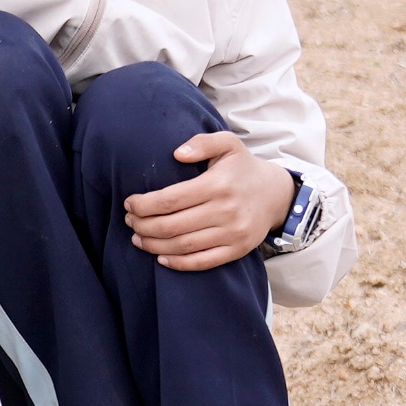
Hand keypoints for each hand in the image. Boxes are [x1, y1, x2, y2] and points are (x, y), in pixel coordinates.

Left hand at [122, 130, 294, 272]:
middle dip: (143, 225)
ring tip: (137, 237)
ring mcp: (232, 233)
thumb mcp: (227, 143)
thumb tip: (177, 153)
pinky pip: (202, 262)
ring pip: (183, 246)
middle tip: (130, 221)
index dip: (144, 205)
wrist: (276, 194)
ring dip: (153, 245)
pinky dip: (178, 263)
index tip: (130, 204)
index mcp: (217, 184)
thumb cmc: (242, 168)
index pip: (170, 199)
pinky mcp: (237, 250)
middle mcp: (226, 211)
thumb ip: (202, 142)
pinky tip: (160, 257)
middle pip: (171, 226)